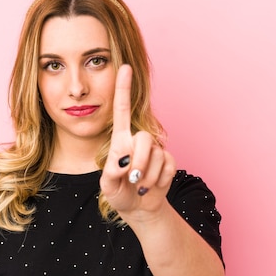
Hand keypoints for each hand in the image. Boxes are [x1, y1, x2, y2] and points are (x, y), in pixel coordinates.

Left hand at [99, 65, 176, 218]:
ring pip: (155, 155)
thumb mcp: (108, 186)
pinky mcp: (168, 161)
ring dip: (146, 176)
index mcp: (121, 139)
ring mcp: (155, 150)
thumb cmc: (119, 193)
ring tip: (139, 185)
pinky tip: (151, 186)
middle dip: (139, 161)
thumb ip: (111, 172)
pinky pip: (167, 166)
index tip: (124, 67)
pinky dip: (158, 181)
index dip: (123, 88)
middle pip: (143, 138)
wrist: (139, 208)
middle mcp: (139, 140)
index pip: (122, 109)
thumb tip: (123, 161)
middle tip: (132, 178)